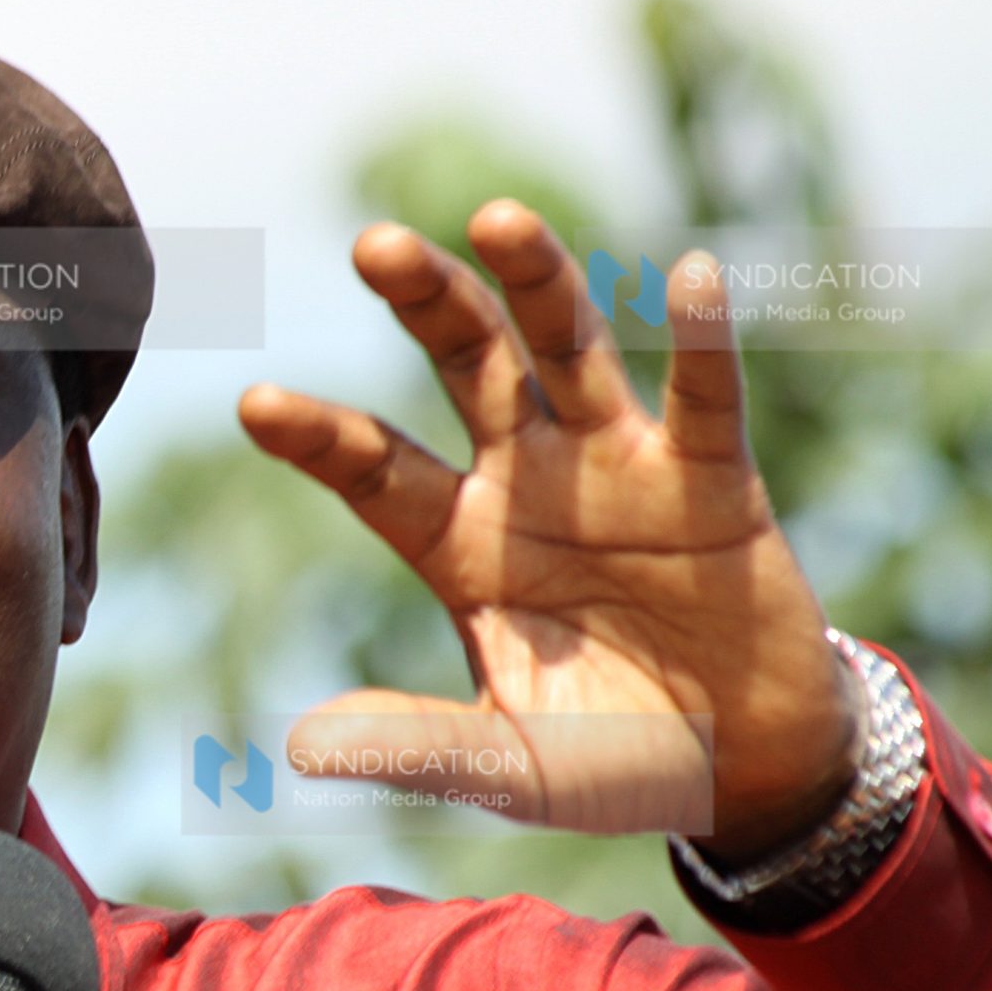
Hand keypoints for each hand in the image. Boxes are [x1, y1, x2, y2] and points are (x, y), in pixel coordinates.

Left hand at [237, 200, 863, 855]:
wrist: (738, 770)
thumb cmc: (607, 761)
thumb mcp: (505, 766)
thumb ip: (415, 749)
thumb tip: (301, 748)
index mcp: (457, 541)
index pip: (372, 468)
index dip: (318, 436)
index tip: (253, 404)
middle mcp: (528, 480)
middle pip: (466, 369)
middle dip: (424, 304)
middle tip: (372, 244)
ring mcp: (617, 467)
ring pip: (568, 352)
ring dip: (538, 283)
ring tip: (496, 219)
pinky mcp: (710, 480)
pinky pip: (703, 399)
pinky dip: (701, 339)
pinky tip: (687, 273)